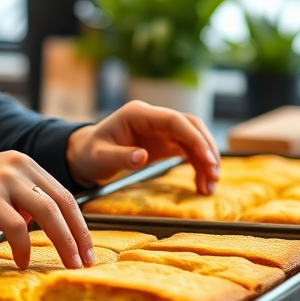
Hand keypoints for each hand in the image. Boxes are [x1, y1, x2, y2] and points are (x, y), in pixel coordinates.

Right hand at [0, 151, 95, 269]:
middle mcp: (16, 165)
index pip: (63, 193)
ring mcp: (2, 180)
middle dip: (79, 235)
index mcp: (22, 162)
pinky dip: (24, 248)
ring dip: (62, 242)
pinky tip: (22, 262)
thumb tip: (43, 222)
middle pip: (61, 202)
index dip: (79, 223)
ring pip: (46, 212)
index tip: (87, 247)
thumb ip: (21, 198)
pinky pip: (17, 227)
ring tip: (68, 264)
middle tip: (86, 261)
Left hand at [65, 100, 219, 194]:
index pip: (174, 120)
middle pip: (190, 126)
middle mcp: (153, 118)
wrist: (86, 155)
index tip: (207, 158)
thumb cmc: (91, 154)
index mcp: (137, 114)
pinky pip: (188, 150)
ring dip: (206, 160)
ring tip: (209, 186)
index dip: (194, 137)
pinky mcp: (164, 142)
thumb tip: (142, 157)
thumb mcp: (100, 158)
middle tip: (214, 175)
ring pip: (193, 138)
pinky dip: (198, 165)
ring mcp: (160, 129)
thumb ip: (120, 157)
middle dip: (206, 148)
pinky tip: (202, 184)